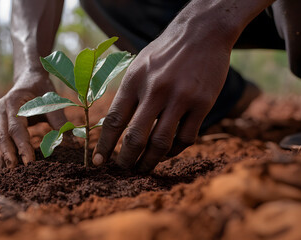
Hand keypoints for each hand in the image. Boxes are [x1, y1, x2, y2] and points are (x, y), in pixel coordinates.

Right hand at [0, 70, 70, 167]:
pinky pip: (0, 139)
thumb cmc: (43, 88)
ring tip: (10, 175)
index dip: (22, 146)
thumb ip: (60, 122)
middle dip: (9, 156)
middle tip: (16, 174)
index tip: (29, 163)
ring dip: (4, 157)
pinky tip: (7, 166)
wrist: (29, 76)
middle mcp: (2, 108)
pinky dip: (3, 153)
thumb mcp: (53, 101)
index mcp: (14, 102)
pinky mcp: (0, 122)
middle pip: (3, 136)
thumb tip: (73, 145)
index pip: (17, 128)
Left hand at [92, 21, 231, 171]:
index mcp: (134, 80)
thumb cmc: (165, 52)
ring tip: (143, 168)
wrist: (202, 32)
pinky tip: (167, 153)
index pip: (114, 120)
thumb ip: (127, 94)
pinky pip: (186, 138)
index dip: (104, 146)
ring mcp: (180, 97)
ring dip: (150, 162)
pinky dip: (174, 151)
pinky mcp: (203, 103)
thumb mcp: (138, 65)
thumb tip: (112, 126)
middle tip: (122, 170)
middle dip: (125, 160)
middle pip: (135, 137)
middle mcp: (155, 90)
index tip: (98, 162)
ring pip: (161, 143)